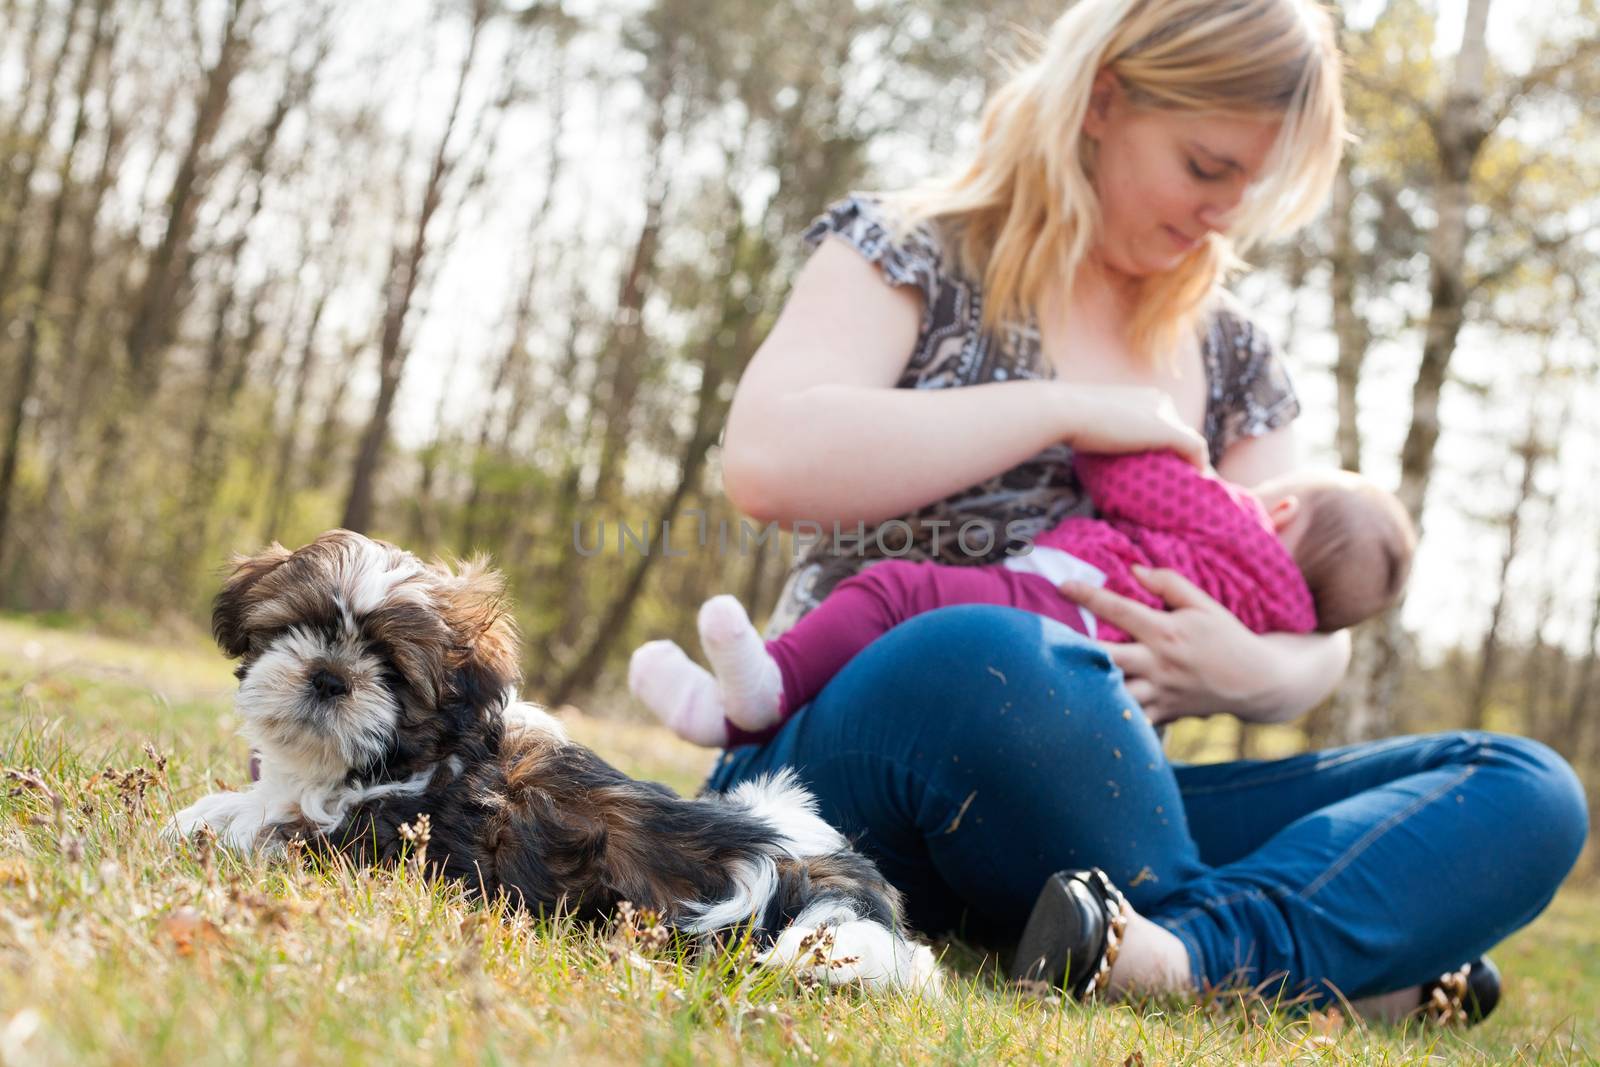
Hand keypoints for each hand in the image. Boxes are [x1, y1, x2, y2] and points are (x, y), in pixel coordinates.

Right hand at [1059, 384, 1207, 468]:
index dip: (1167, 446)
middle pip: (1180, 431)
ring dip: (1192, 461)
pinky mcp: (1168, 430)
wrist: (1069, 411)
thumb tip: (1098, 443)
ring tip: (1190, 483)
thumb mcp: (1096, 420)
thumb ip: (1109, 428)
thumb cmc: (1072, 417)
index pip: (1166, 423)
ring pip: (1189, 441)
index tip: (1164, 465)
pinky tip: (1197, 481)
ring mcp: (1166, 414)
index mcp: (1147, 396)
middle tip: (1180, 478)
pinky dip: (1199, 465)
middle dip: (1181, 454)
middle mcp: (1161, 401)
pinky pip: (1195, 449)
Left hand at [1059, 566, 1267, 724]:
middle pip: (1107, 657)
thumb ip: (1169, 584)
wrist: (1257, 682)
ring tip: (1056, 677)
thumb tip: (1134, 571)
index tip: (1062, 585)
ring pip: (1114, 694)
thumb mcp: (1204, 604)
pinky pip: (1130, 720)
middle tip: (1044, 640)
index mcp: (1166, 631)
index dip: (1088, 595)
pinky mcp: (1163, 713)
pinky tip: (1084, 710)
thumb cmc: (1227, 637)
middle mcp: (1158, 663)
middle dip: (1075, 648)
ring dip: (1087, 686)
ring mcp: (1159, 692)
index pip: (1119, 609)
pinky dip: (1108, 716)